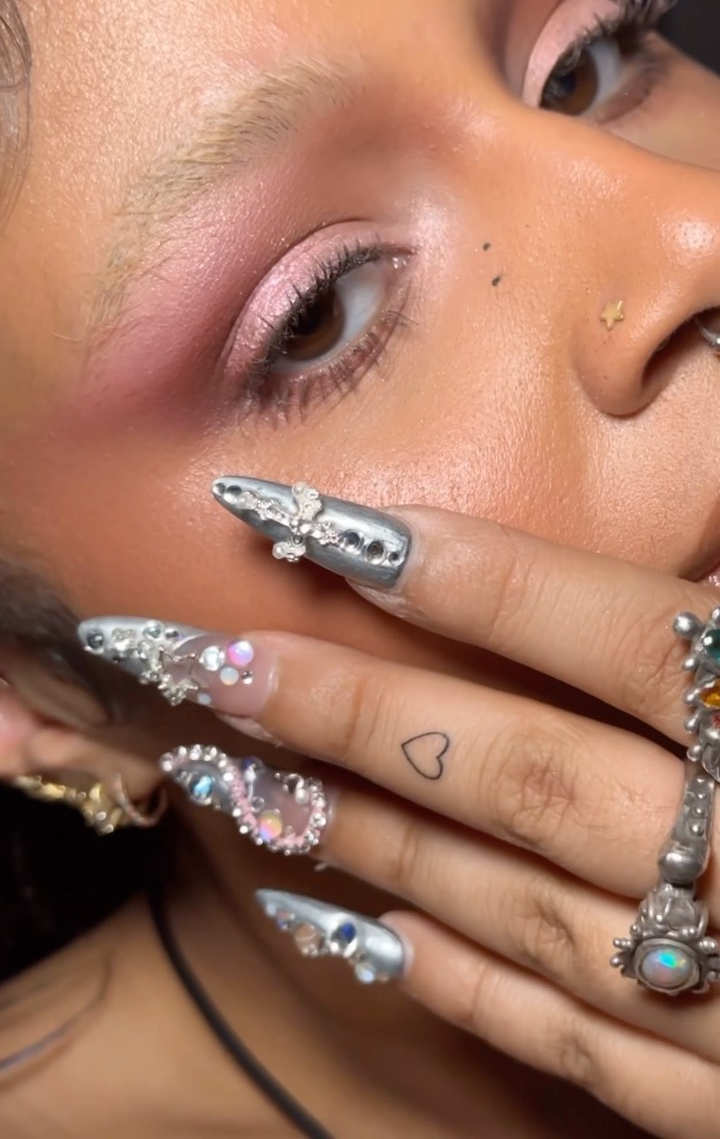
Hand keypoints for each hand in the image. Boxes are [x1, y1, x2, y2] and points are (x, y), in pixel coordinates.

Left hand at [81, 501, 719, 1138]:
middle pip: (518, 766)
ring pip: (514, 897)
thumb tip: (691, 505)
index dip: (459, 572)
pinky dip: (457, 977)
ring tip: (234, 778)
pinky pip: (569, 1036)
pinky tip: (354, 930)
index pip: (606, 630)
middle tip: (202, 657)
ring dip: (362, 834)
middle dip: (349, 708)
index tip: (312, 523)